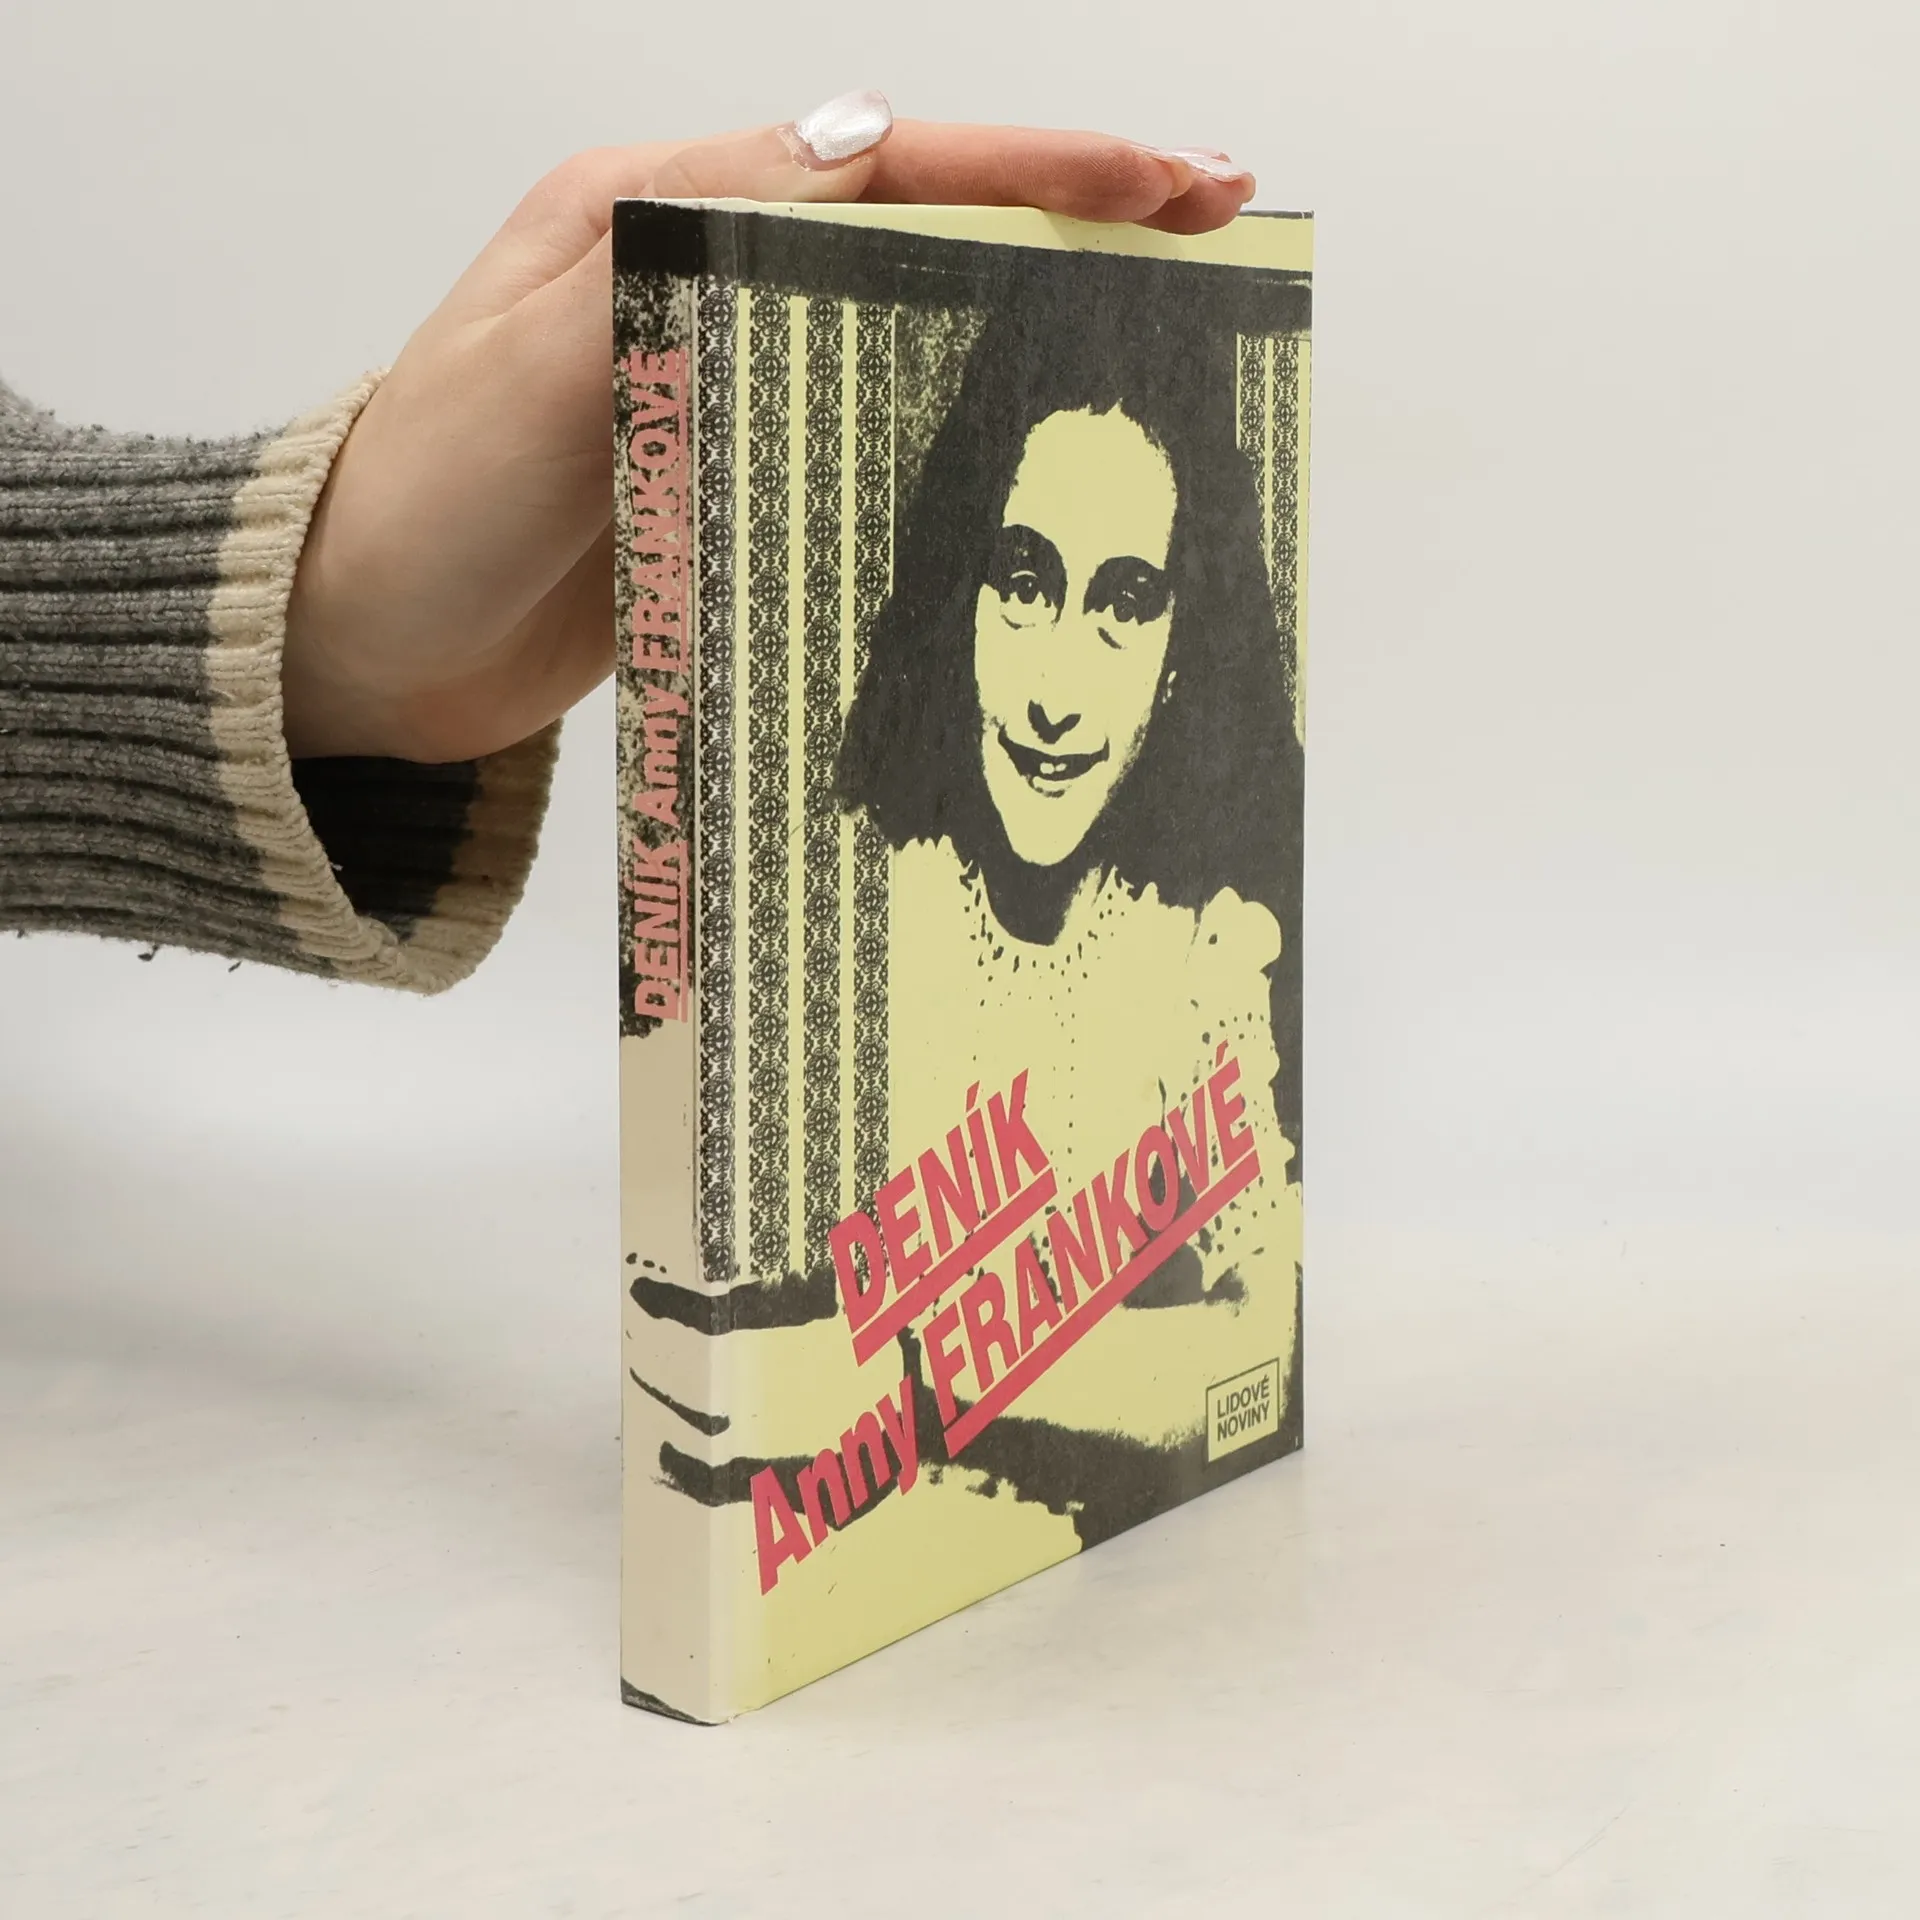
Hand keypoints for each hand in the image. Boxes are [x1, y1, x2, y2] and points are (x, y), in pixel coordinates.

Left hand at [280, 93, 1255, 763]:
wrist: (354, 642)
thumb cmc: (425, 499)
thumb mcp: (548, 355)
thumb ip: (693, 250)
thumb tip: (854, 149)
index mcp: (660, 213)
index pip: (882, 165)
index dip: (1036, 168)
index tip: (1170, 182)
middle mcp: (700, 281)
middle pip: (918, 228)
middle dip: (1068, 224)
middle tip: (1212, 233)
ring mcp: (719, 381)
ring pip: (906, 325)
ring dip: (1030, 318)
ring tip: (1157, 333)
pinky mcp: (725, 475)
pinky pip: (861, 430)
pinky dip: (954, 426)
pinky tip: (1025, 451)